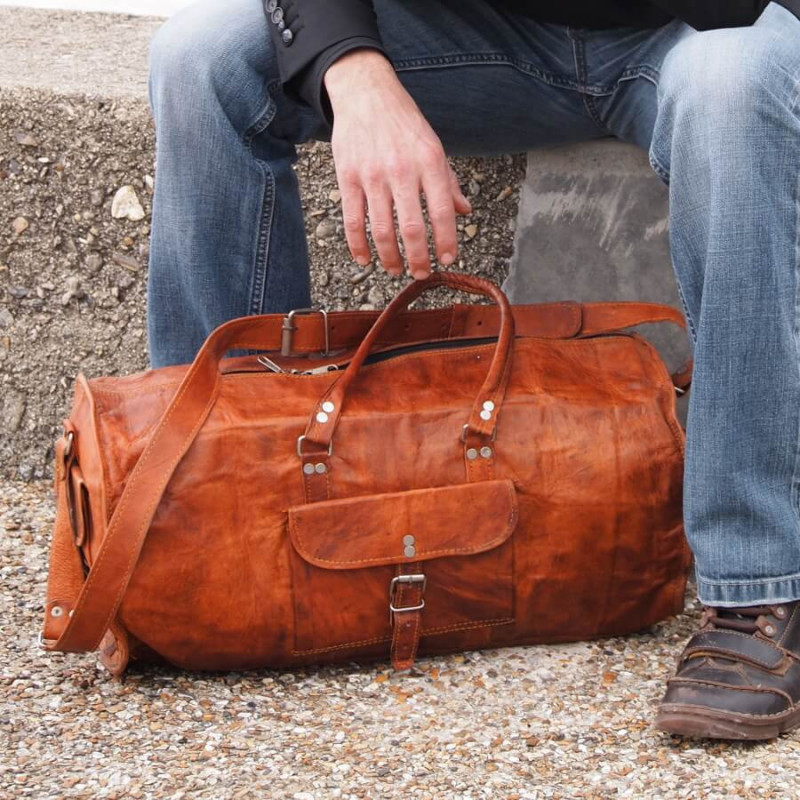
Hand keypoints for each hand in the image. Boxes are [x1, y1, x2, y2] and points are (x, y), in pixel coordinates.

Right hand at [324, 50, 471, 279]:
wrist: (365, 92)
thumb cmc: (403, 121)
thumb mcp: (434, 146)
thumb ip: (448, 181)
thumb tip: (465, 210)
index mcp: (429, 162)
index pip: (442, 212)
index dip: (447, 241)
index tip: (449, 259)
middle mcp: (402, 170)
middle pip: (412, 228)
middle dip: (419, 259)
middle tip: (422, 273)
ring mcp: (372, 176)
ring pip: (382, 230)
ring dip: (391, 258)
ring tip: (397, 269)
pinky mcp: (348, 178)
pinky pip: (353, 221)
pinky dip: (359, 246)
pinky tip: (366, 259)